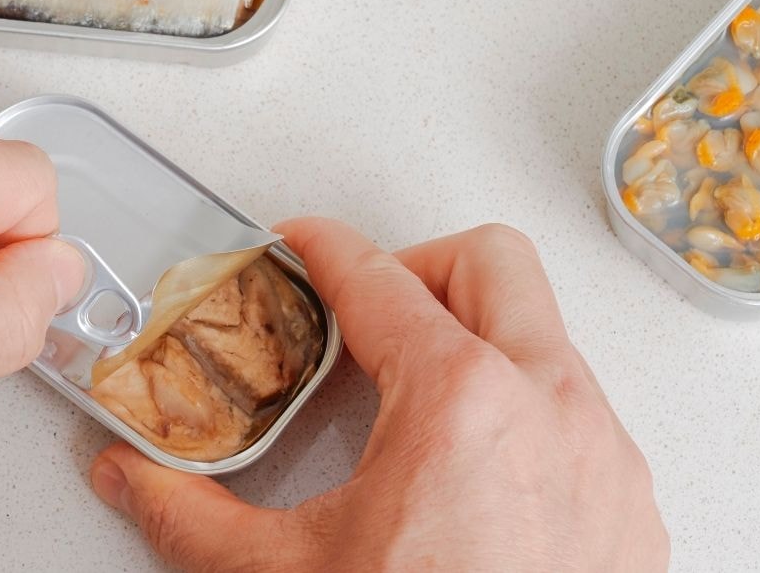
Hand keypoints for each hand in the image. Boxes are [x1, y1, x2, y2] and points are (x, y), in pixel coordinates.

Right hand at [88, 220, 666, 571]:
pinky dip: (526, 411)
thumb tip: (129, 481)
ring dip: (478, 340)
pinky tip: (477, 472)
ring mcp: (603, 453)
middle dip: (418, 268)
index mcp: (458, 400)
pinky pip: (583, 411)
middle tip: (369, 312)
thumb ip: (191, 517)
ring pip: (545, 333)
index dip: (322, 246)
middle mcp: (549, 405)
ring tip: (417, 400)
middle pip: (488, 261)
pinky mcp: (631, 504)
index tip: (299, 243)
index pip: (377, 276)